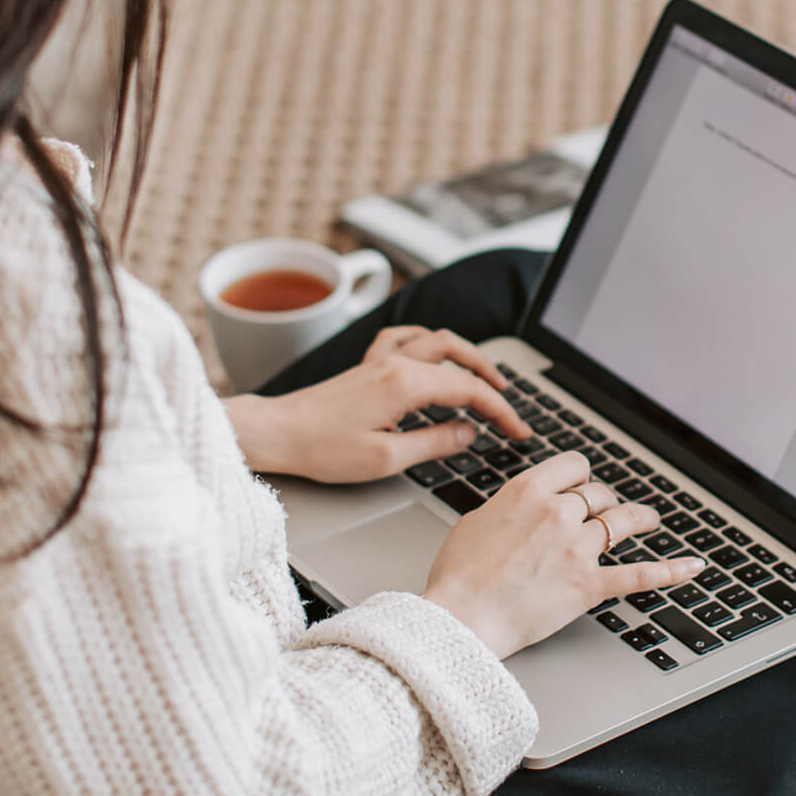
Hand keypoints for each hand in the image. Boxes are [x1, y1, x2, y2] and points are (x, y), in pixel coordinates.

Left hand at [224, 327, 532, 482]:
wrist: (276, 433)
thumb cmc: (323, 448)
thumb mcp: (387, 458)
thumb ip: (434, 443)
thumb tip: (467, 434)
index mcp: (405, 384)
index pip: (470, 390)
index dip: (502, 411)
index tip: (519, 431)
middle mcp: (395, 363)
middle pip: (460, 358)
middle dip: (492, 379)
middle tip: (510, 406)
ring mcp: (380, 361)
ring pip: (437, 340)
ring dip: (467, 355)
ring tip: (486, 377)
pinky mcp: (367, 367)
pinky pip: (405, 338)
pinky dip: (429, 341)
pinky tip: (434, 351)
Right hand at [422, 452, 705, 657]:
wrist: (461, 618)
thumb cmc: (459, 576)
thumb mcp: (476, 520)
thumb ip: (510, 506)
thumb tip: (525, 506)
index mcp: (528, 490)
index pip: (574, 465)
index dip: (581, 475)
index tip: (582, 484)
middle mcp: (558, 512)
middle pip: (599, 494)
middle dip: (603, 503)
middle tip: (604, 513)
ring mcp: (578, 548)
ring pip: (623, 520)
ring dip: (640, 517)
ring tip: (651, 520)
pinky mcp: (590, 585)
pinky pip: (640, 574)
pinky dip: (671, 571)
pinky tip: (692, 567)